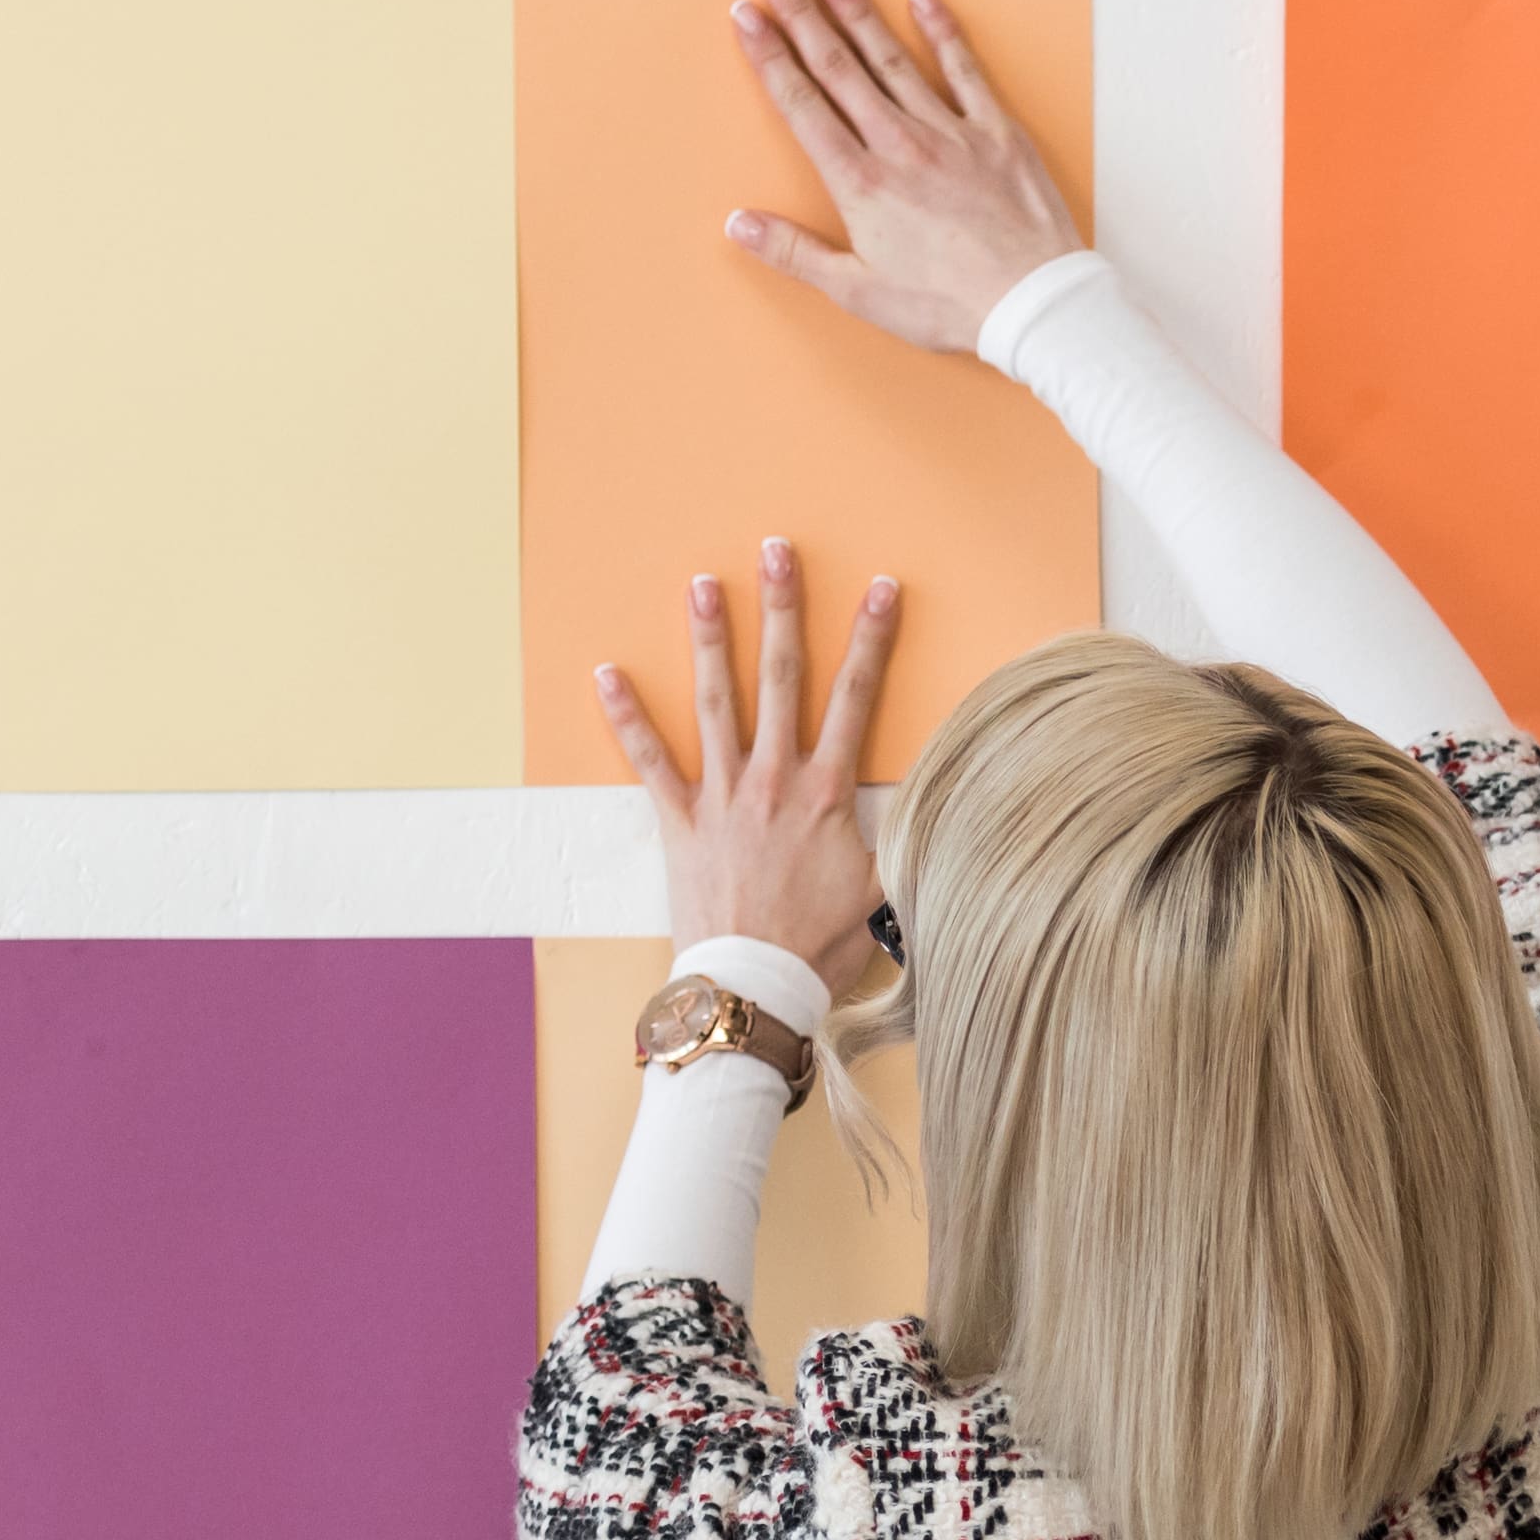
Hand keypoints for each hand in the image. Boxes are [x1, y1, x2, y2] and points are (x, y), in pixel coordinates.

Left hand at [587, 539, 901, 991]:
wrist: (756, 988)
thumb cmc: (821, 949)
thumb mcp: (886, 889)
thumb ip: (905, 838)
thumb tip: (932, 805)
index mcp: (828, 791)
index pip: (856, 697)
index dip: (871, 638)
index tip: (880, 587)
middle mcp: (775, 780)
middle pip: (783, 677)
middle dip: (783, 609)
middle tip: (777, 551)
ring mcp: (723, 797)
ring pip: (718, 701)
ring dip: (710, 638)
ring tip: (702, 583)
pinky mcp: (681, 824)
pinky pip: (648, 762)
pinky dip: (626, 717)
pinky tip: (607, 674)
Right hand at [722, 0, 1083, 354]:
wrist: (1030, 303)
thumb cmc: (946, 305)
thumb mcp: (857, 291)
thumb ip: (794, 253)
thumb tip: (740, 224)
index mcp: (860, 183)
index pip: (802, 103)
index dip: (770, 55)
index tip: (746, 15)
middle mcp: (899, 143)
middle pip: (839, 66)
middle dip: (801, 11)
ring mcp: (949, 131)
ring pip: (893, 57)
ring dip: (857, 9)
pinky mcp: (996, 132)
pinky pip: (965, 69)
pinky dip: (944, 31)